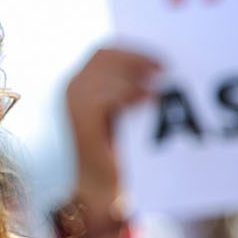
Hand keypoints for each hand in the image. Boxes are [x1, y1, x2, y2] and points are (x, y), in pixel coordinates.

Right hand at [62, 45, 160, 216]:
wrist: (99, 187)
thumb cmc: (116, 149)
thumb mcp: (123, 111)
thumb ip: (131, 88)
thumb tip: (159, 68)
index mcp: (81, 83)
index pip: (103, 53)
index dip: (132, 50)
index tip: (161, 58)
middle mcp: (72, 89)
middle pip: (102, 57)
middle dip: (136, 59)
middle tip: (165, 69)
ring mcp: (72, 105)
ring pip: (103, 75)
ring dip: (135, 76)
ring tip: (160, 87)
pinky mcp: (80, 123)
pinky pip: (103, 99)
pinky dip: (128, 95)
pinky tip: (149, 100)